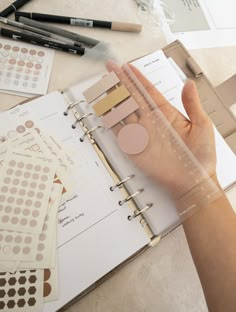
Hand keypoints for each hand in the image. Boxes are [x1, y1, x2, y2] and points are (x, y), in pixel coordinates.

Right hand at [106, 61, 216, 197]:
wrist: (192, 181)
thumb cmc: (201, 155)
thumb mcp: (202, 126)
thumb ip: (192, 104)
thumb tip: (189, 83)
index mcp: (166, 113)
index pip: (147, 91)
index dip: (137, 78)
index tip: (127, 66)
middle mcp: (151, 121)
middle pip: (132, 97)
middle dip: (120, 83)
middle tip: (110, 69)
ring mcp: (141, 133)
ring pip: (123, 111)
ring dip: (113, 98)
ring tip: (104, 84)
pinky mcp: (134, 148)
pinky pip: (120, 131)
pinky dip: (111, 121)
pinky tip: (104, 110)